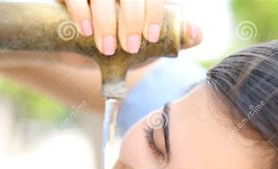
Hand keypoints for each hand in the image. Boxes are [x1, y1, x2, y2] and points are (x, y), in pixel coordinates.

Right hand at [63, 0, 201, 55]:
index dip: (152, 11)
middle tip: (128, 48)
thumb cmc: (125, 36)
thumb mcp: (150, 37)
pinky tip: (87, 30)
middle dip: (130, 19)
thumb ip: (174, 34)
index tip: (150, 37)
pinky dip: (80, 11)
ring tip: (107, 49)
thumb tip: (197, 34)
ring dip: (105, 20)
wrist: (88, 40)